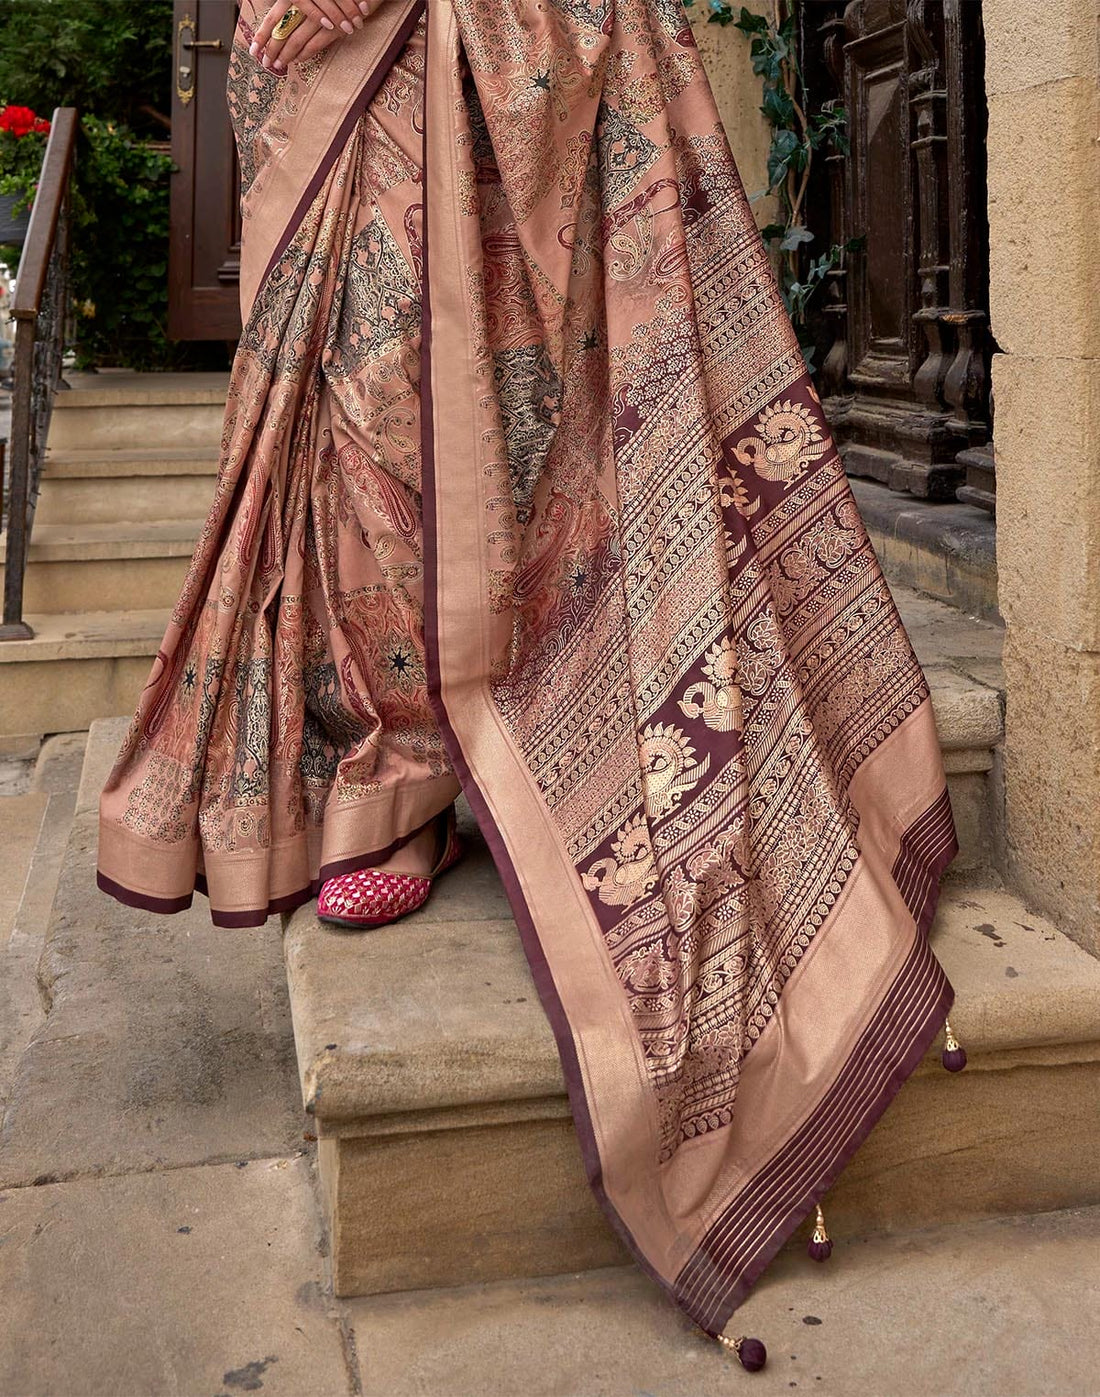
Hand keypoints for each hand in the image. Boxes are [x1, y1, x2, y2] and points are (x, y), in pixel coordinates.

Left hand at [250, 0, 373, 70]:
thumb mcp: (314, 0)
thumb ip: (299, 8)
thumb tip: (285, 23)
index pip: (273, 18)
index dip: (262, 35)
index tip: (254, 50)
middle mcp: (303, 4)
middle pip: (281, 31)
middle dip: (272, 49)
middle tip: (265, 63)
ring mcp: (318, 16)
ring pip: (296, 39)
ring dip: (286, 55)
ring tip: (279, 65)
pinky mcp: (333, 27)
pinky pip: (315, 43)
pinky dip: (305, 53)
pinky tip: (298, 61)